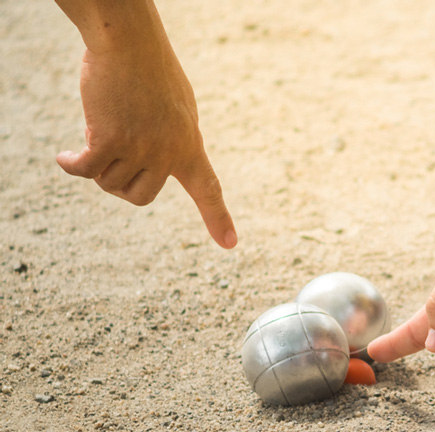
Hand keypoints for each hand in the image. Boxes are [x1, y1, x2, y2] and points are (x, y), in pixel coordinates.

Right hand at [55, 1, 235, 248]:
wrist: (131, 44)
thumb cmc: (151, 70)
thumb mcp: (176, 109)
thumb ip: (170, 140)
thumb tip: (151, 165)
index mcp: (190, 147)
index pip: (208, 190)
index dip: (218, 219)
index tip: (230, 244)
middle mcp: (169, 154)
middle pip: (139, 196)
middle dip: (119, 183)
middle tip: (111, 156)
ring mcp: (142, 149)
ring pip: (109, 182)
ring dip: (97, 164)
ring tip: (99, 132)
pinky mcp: (111, 140)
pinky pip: (86, 170)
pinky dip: (71, 164)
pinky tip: (63, 157)